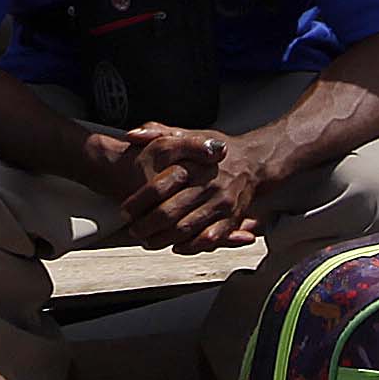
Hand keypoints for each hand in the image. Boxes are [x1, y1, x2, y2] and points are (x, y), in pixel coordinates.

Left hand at [106, 123, 250, 247]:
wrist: (253, 161)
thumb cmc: (213, 150)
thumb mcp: (186, 134)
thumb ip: (157, 132)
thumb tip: (131, 135)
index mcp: (193, 164)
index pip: (159, 186)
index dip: (137, 201)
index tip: (125, 211)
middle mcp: (208, 184)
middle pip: (169, 212)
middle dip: (146, 226)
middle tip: (133, 230)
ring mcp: (221, 204)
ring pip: (185, 229)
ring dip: (163, 239)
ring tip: (149, 241)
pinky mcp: (232, 219)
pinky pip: (209, 239)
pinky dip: (190, 247)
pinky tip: (177, 246)